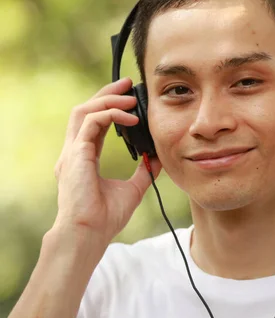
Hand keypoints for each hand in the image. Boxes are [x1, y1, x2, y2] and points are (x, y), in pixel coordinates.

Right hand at [53, 77, 161, 245]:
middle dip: (105, 94)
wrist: (90, 234)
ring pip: (83, 111)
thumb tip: (159, 158)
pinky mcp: (76, 154)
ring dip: (107, 99)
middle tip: (127, 84)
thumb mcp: (134, 189)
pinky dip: (111, 115)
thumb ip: (144, 171)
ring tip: (129, 96)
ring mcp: (72, 152)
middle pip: (84, 110)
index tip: (129, 98)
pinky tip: (131, 118)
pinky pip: (91, 122)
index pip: (93, 122)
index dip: (109, 106)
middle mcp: (75, 151)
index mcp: (84, 157)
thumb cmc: (106, 217)